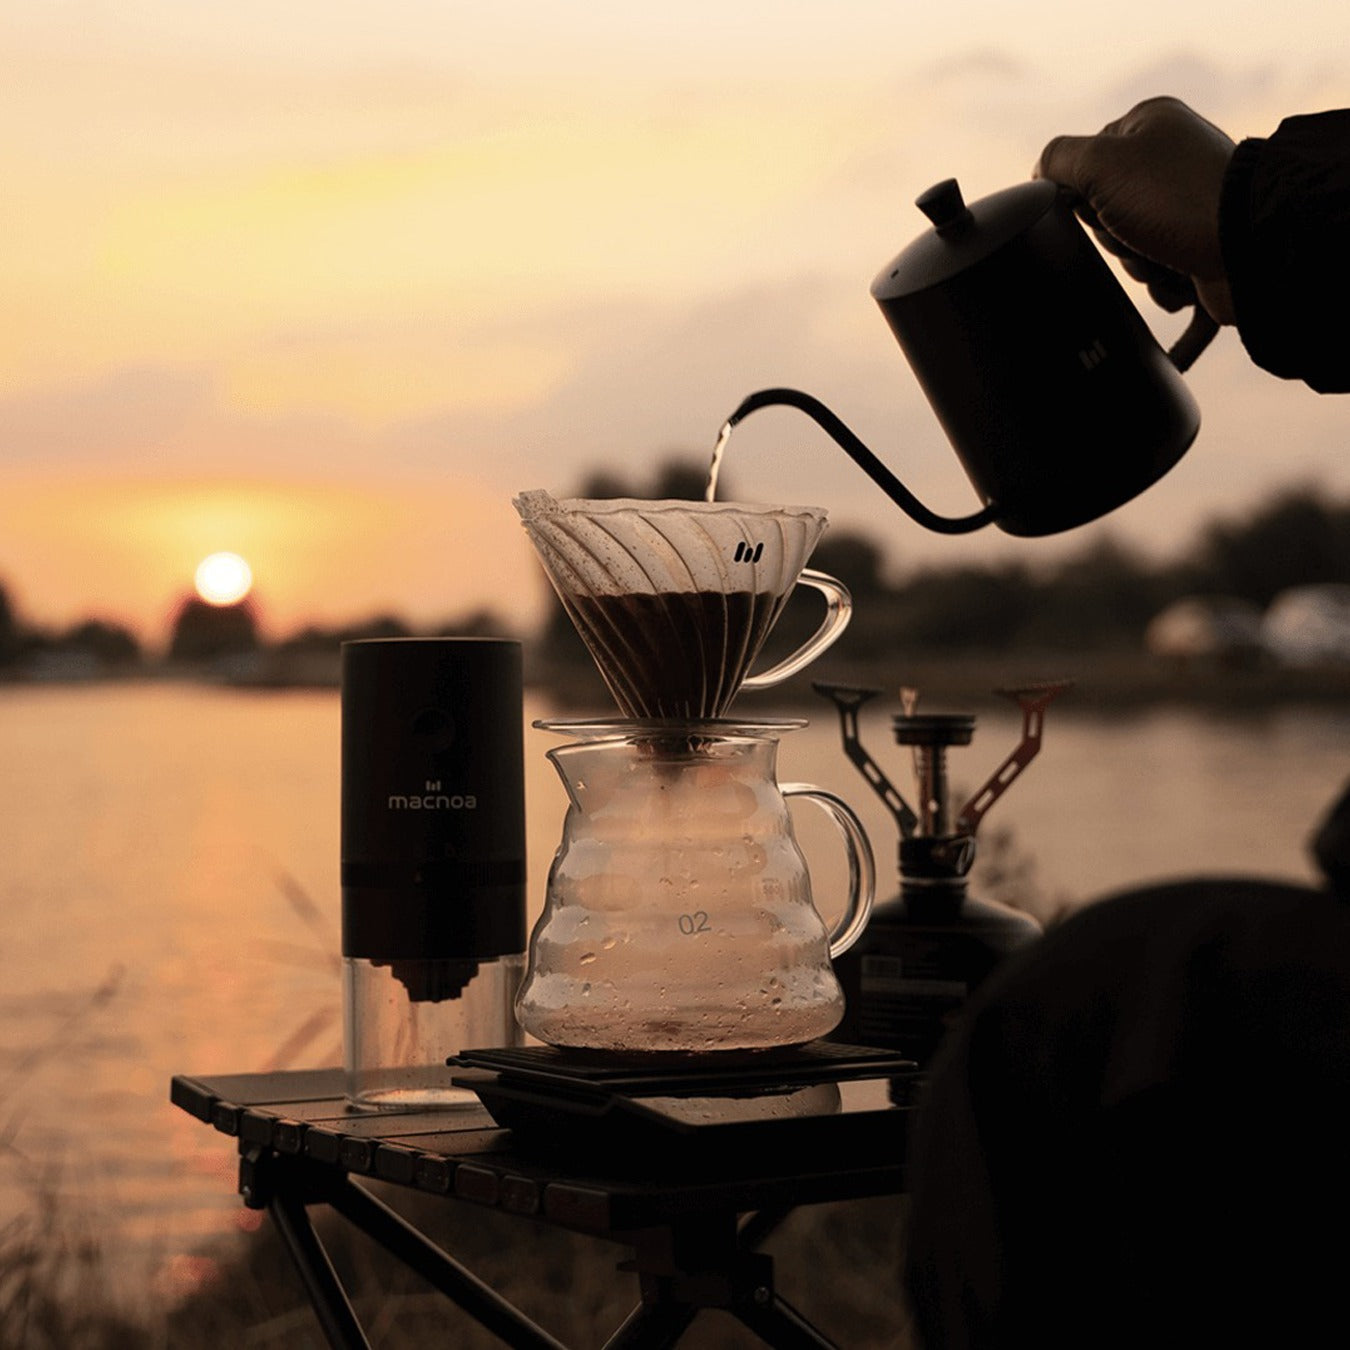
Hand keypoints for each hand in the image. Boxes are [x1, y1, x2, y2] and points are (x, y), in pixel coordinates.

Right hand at [1035, 96, 1236, 323]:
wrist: (1247, 246)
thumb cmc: (1175, 199)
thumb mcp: (1101, 163)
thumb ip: (1057, 159)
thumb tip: (1039, 173)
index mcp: (1148, 125)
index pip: (1082, 164)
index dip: (1081, 194)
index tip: (1100, 203)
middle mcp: (1169, 159)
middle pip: (1103, 212)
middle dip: (1113, 237)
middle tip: (1136, 231)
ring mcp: (1186, 203)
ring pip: (1127, 247)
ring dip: (1137, 263)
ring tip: (1164, 254)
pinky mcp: (1198, 244)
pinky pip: (1157, 272)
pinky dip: (1161, 282)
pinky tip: (1179, 273)